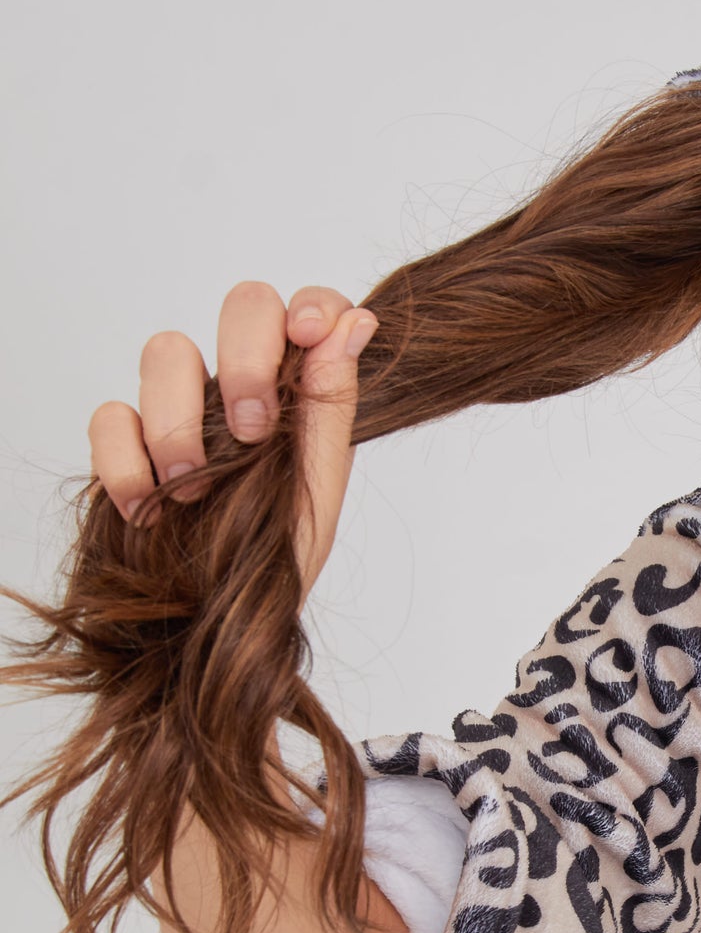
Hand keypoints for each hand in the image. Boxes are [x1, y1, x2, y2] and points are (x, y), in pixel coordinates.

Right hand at [88, 282, 377, 602]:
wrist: (218, 629)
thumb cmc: (276, 560)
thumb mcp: (320, 487)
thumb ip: (332, 404)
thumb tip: (357, 323)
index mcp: (299, 393)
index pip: (307, 312)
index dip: (309, 303)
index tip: (308, 331)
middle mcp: (240, 388)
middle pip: (242, 307)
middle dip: (247, 356)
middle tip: (253, 430)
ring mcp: (181, 410)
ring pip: (167, 351)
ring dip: (182, 419)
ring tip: (195, 488)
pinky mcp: (126, 445)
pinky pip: (111, 416)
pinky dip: (126, 461)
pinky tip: (149, 508)